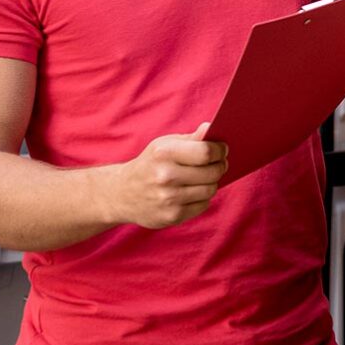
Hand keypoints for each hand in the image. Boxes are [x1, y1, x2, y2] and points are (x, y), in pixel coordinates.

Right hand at [102, 122, 227, 228]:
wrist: (122, 193)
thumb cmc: (150, 163)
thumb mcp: (164, 145)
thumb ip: (191, 138)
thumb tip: (210, 128)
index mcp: (163, 153)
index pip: (206, 152)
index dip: (220, 150)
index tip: (222, 150)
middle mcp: (165, 176)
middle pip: (212, 172)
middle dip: (220, 166)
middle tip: (219, 163)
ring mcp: (168, 198)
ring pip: (210, 189)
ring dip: (212, 182)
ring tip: (205, 177)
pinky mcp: (172, 216)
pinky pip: (203, 205)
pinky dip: (203, 197)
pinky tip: (193, 191)